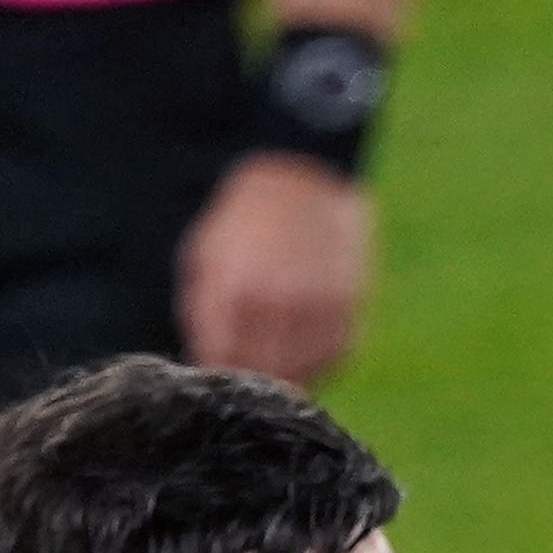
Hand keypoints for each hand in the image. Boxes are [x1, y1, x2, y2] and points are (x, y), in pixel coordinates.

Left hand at [179, 156, 370, 386]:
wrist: (305, 180)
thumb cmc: (245, 219)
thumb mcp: (205, 254)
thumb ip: (202, 311)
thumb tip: (205, 357)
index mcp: (235, 290)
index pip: (222, 359)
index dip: (216, 365)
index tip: (216, 364)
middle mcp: (280, 305)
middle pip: (261, 371)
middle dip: (250, 371)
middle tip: (246, 361)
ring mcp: (320, 310)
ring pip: (301, 373)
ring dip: (286, 372)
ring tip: (275, 354)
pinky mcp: (350, 310)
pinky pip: (333, 358)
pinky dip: (318, 361)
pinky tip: (304, 343)